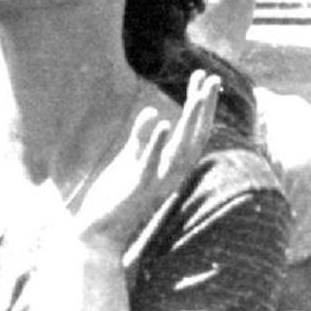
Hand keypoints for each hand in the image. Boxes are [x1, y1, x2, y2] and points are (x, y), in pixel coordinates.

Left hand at [67, 70, 221, 256]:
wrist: (98, 233)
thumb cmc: (116, 196)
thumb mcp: (131, 159)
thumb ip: (142, 137)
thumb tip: (156, 112)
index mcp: (170, 167)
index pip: (194, 133)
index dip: (202, 107)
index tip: (204, 78)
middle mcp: (170, 176)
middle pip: (194, 138)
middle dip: (204, 109)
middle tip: (211, 79)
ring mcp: (155, 184)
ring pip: (180, 151)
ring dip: (190, 122)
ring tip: (197, 96)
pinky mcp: (136, 191)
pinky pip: (149, 165)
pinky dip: (157, 144)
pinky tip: (164, 122)